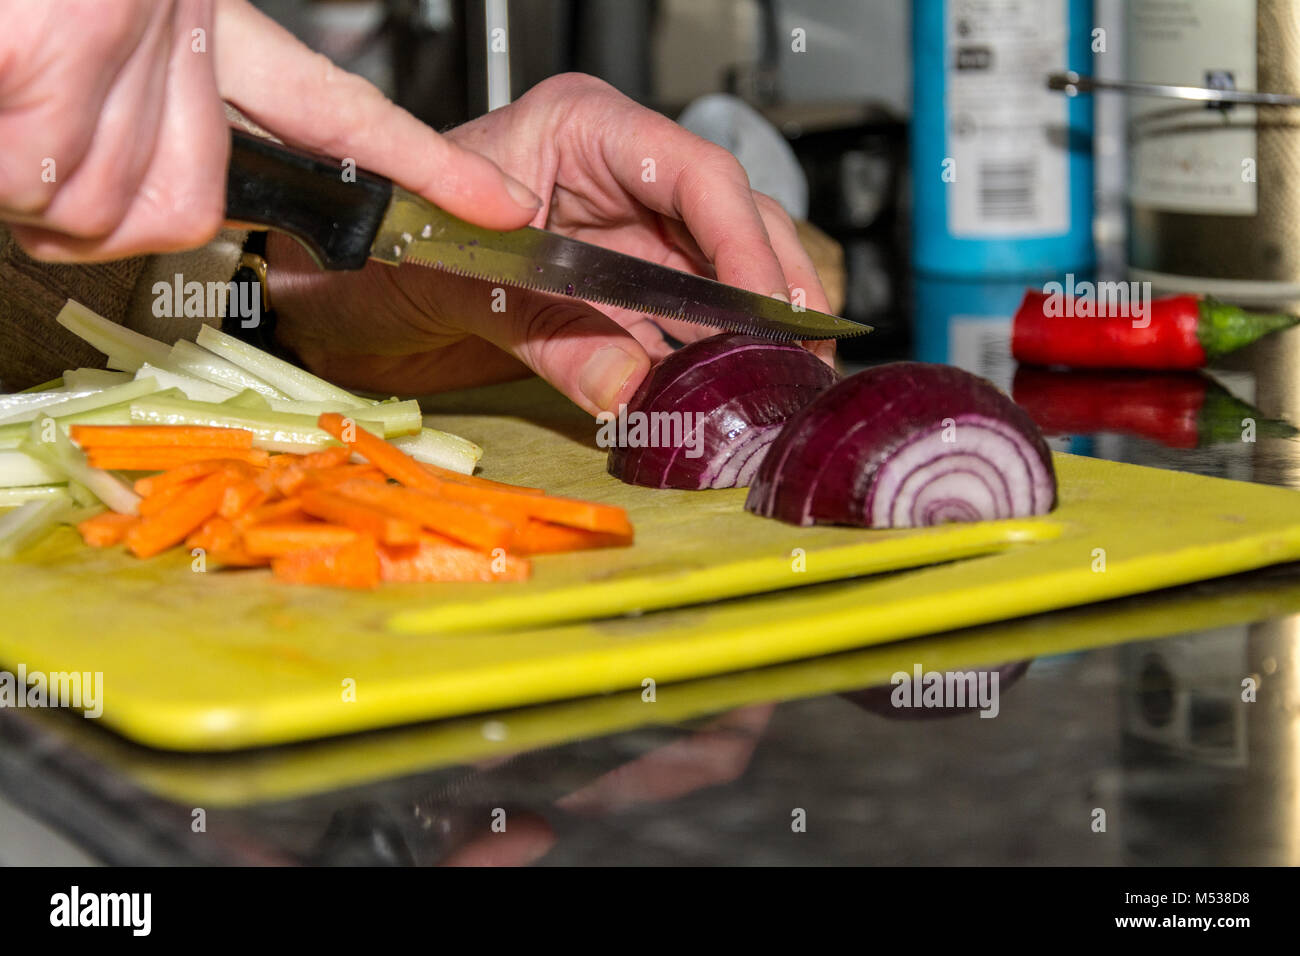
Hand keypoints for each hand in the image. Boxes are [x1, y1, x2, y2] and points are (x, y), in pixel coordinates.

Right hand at [0, 0, 539, 260]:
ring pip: (111, 210)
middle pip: (186, 207)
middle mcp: (168, 24)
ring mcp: (115, 38)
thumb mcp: (85, 38)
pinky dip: (4, 166)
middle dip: (106, 207)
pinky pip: (43, 181)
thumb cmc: (16, 6)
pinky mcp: (55, 52)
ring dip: (38, 186)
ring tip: (8, 108)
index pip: (336, 109)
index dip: (419, 166)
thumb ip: (135, 119)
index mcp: (192, 14)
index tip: (501, 211)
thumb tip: (114, 198)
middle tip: (47, 147)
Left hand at [269, 73, 833, 415]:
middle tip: (802, 360)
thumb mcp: (460, 283)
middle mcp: (618, 175)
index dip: (744, 243)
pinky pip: (682, 323)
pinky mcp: (621, 290)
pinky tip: (731, 395)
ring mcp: (625, 234)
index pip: (695, 174)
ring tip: (784, 385)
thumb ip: (553, 337)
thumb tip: (637, 391)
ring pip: (721, 274)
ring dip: (754, 332)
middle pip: (730, 223)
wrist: (343, 285)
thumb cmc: (382, 242)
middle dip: (773, 292)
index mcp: (582, 130)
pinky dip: (708, 360)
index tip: (770, 309)